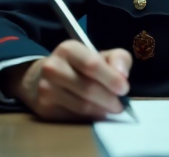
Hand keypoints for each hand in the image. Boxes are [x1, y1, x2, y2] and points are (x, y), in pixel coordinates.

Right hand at [5, 40, 131, 120]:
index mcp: (68, 49)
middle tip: (120, 106)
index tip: (124, 89)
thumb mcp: (99, 55)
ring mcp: (45, 88)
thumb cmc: (79, 66)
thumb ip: (117, 59)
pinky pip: (73, 117)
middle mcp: (53, 67)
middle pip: (88, 88)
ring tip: (109, 109)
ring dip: (101, 111)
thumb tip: (123, 75)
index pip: (92, 64)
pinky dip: (88, 118)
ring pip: (81, 106)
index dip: (111, 78)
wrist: (44, 77)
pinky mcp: (44, 108)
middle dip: (109, 99)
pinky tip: (94, 113)